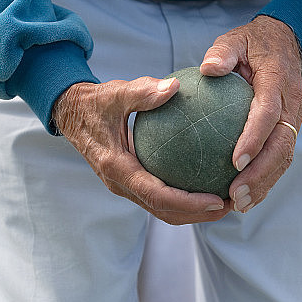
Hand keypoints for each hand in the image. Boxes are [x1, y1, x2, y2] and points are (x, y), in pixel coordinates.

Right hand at [52, 77, 231, 224]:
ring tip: (225, 202)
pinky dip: (183, 198)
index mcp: (117, 168)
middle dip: (199, 215)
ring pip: (162, 210)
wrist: (71, 114)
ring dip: (193, 212)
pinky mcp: (130, 182)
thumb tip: (174, 87)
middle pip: (164, 211)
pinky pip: (159, 196)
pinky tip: (207, 182)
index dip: (188, 203)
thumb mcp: (114, 93)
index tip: (217, 200)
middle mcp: (121, 184)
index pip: (157, 195)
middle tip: (230, 206)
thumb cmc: (94, 102)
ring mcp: (125, 186)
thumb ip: (142, 92)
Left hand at [200, 15, 301, 212]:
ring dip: (265, 183)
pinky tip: (244, 197)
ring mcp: (294, 120)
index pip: (269, 114)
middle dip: (261, 174)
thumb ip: (222, 53)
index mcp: (277, 82)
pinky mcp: (290, 130)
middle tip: (236, 195)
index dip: (254, 139)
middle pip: (281, 146)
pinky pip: (280, 158)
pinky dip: (266, 179)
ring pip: (284, 157)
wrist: (286, 44)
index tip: (234, 161)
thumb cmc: (252, 44)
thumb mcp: (234, 40)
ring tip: (239, 204)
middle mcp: (292, 105)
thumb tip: (208, 69)